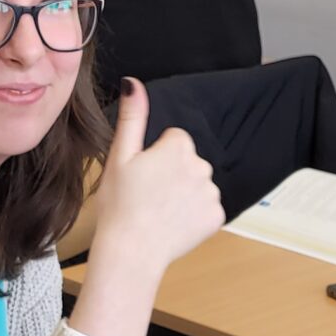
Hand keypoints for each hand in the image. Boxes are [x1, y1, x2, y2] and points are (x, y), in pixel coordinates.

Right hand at [92, 78, 222, 272]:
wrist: (131, 252)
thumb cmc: (119, 206)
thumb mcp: (119, 157)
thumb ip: (132, 117)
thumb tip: (134, 83)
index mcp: (178, 148)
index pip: (174, 139)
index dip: (156, 156)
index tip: (143, 175)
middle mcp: (201, 166)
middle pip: (188, 161)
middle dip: (173, 173)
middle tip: (148, 195)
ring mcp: (211, 193)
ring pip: (198, 184)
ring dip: (184, 194)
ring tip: (158, 211)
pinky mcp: (216, 217)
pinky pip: (206, 208)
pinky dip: (193, 215)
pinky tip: (173, 224)